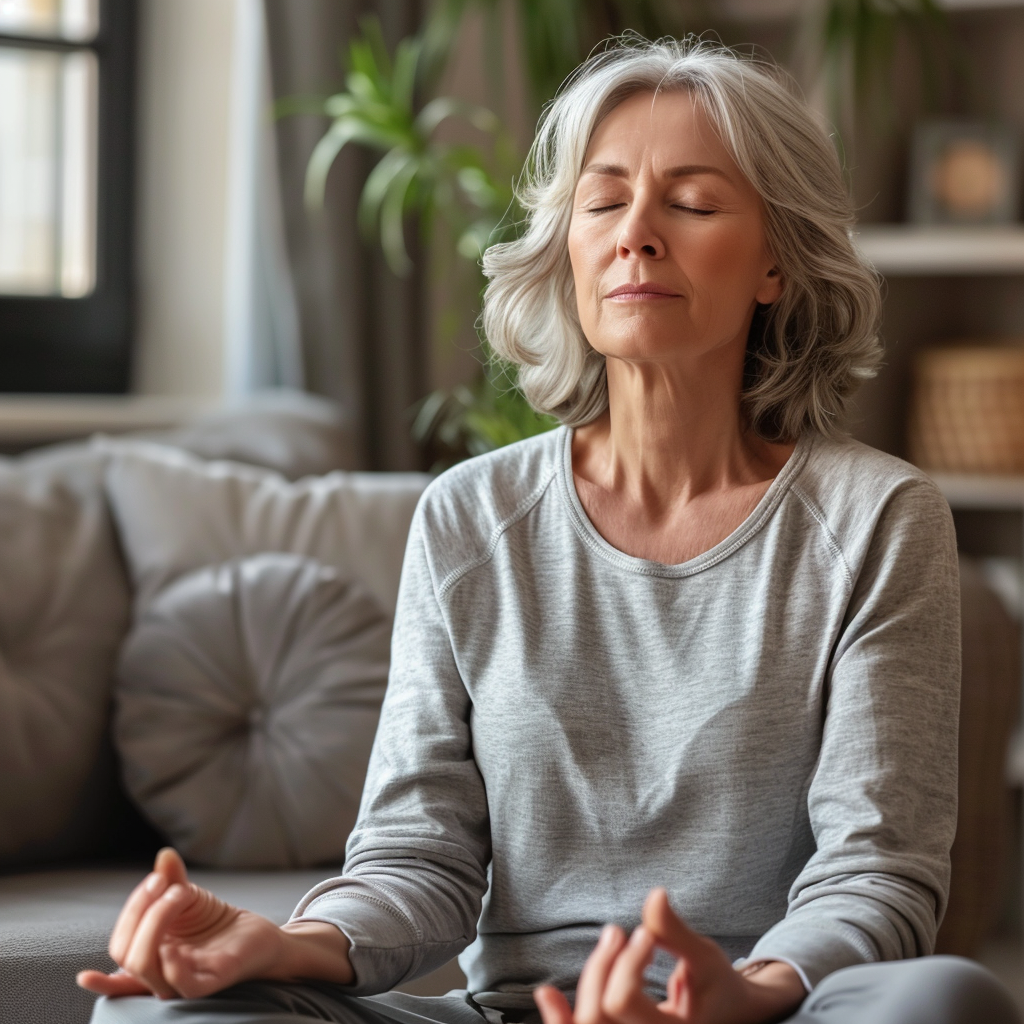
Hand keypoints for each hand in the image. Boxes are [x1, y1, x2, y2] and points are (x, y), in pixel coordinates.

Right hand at [77, 848, 352, 998]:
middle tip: (166, 883)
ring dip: (158, 929)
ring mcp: (190, 981)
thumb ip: (173, 883)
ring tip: (176, 894)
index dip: (123, 922)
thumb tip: (161, 855)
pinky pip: (189, 987)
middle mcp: (167, 973)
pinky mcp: (218, 982)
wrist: (272, 941)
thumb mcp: (196, 900)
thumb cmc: (226, 927)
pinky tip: (175, 954)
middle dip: (143, 913)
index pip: (122, 948)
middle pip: (131, 953)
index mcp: (157, 955)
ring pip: (154, 969)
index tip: (149, 882)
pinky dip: (177, 972)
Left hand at [534, 889, 805, 1023]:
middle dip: (600, 966)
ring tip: (600, 947)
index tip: (646, 935)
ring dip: (584, 983)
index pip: (621, 1001)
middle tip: (616, 932)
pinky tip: (547, 995)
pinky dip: (563, 1017)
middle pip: (597, 1013)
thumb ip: (675, 931)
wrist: (734, 1014)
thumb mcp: (704, 955)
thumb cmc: (719, 985)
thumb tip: (654, 895)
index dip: (627, 961)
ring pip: (587, 1023)